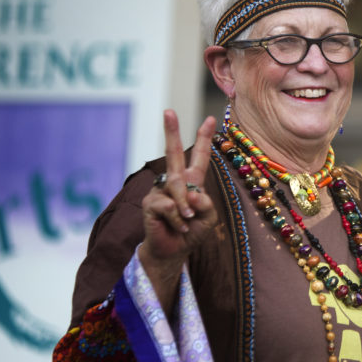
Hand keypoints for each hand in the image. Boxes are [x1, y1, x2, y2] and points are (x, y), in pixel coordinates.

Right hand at [139, 110, 217, 270]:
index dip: (204, 138)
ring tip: (188, 221)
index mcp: (192, 181)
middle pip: (173, 152)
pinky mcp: (150, 203)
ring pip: (177, 189)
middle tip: (169, 111)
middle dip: (171, 131)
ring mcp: (160, 190)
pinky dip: (178, 218)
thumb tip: (190, 192)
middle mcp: (175, 181)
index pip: (200, 156)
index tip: (210, 118)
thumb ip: (206, 203)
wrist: (174, 251)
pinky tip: (178, 226)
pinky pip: (169, 206)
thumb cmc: (193, 231)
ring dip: (186, 208)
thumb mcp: (209, 217)